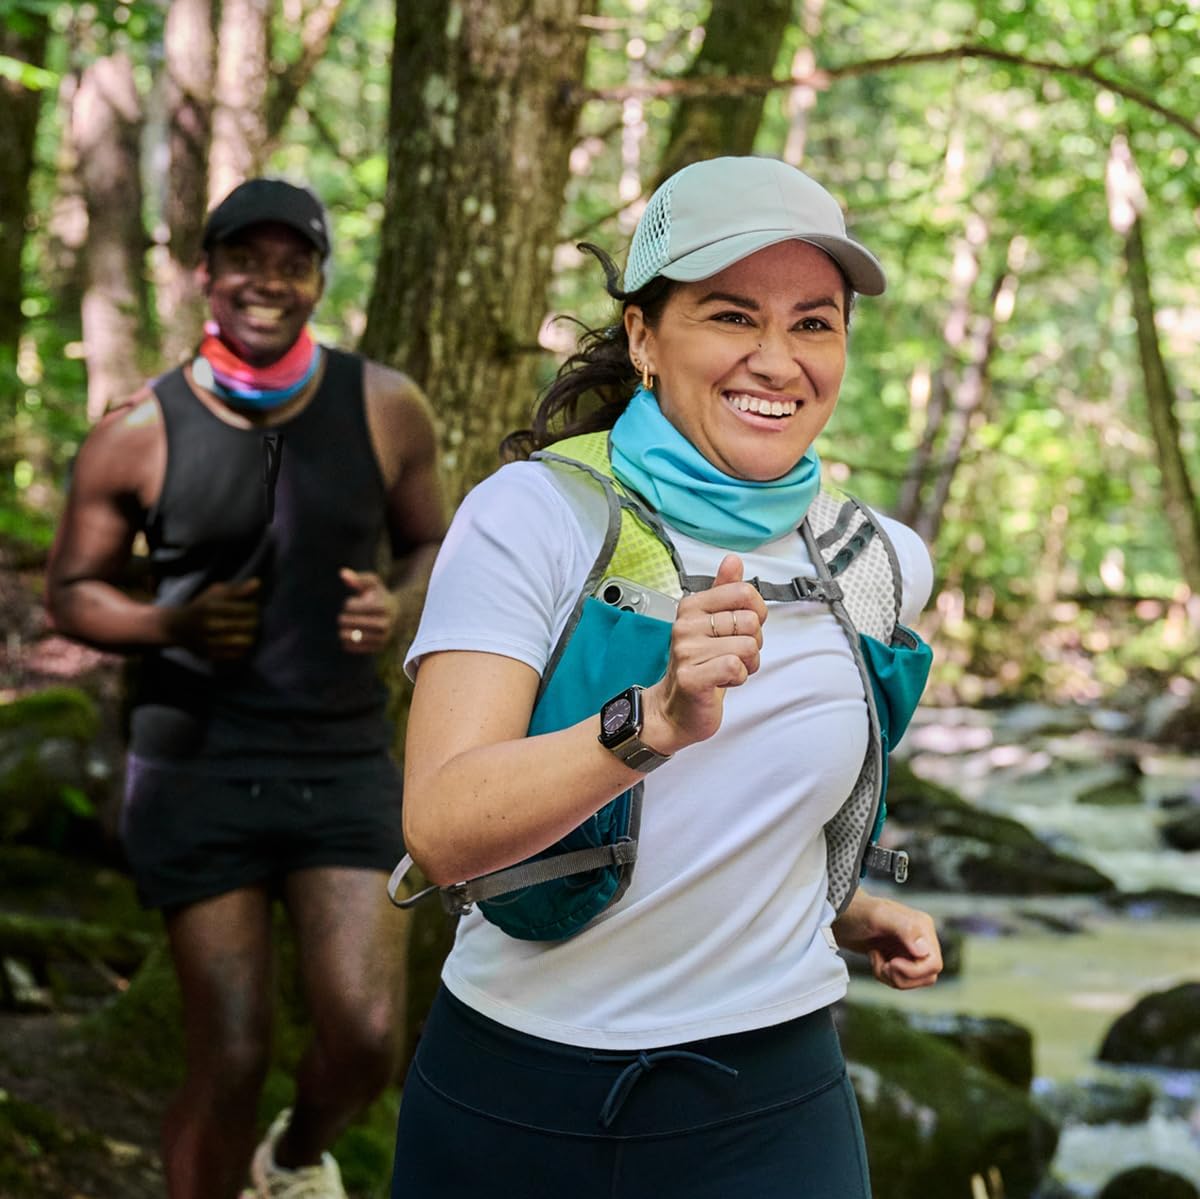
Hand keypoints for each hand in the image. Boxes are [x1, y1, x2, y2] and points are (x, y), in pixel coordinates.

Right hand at [168, 578, 260, 661]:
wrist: (177, 628)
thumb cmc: (202, 606)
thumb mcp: (215, 593)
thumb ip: (237, 589)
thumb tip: (258, 583)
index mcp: (212, 607)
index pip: (247, 609)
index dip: (255, 608)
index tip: (253, 608)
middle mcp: (210, 624)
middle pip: (249, 625)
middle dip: (255, 621)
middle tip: (253, 620)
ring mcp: (210, 642)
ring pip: (246, 641)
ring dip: (251, 635)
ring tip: (249, 631)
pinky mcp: (211, 655)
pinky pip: (238, 654)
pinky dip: (243, 648)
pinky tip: (240, 641)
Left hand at [338, 567, 398, 652]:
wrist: (397, 615)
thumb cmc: (380, 596)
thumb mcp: (373, 584)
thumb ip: (358, 578)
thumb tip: (342, 573)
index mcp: (382, 607)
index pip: (353, 607)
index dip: (348, 604)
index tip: (350, 603)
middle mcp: (384, 624)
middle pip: (350, 622)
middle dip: (343, 618)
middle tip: (343, 617)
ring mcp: (382, 638)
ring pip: (352, 637)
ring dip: (344, 632)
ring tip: (344, 628)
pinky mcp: (378, 648)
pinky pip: (355, 648)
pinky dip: (348, 643)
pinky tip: (349, 636)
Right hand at [641, 554, 767, 754]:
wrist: (675, 709)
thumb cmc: (698, 666)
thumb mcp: (712, 623)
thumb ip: (724, 590)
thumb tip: (733, 561)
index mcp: (692, 607)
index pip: (743, 593)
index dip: (755, 614)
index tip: (741, 628)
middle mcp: (686, 625)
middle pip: (750, 621)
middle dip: (752, 644)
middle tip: (731, 654)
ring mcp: (687, 651)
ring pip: (748, 646)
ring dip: (746, 664)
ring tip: (725, 669)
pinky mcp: (693, 677)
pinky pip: (735, 667)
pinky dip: (737, 678)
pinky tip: (722, 680)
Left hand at [831, 890, 941, 989]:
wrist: (839, 915)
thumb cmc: (857, 910)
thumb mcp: (879, 916)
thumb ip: (904, 929)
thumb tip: (923, 951)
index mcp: (922, 927)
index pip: (934, 964)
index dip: (914, 971)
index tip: (892, 964)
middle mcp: (921, 939)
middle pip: (926, 977)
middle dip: (901, 976)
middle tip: (883, 964)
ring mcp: (910, 950)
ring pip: (913, 981)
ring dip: (891, 976)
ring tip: (876, 958)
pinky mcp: (899, 959)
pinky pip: (900, 980)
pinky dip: (884, 975)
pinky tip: (875, 957)